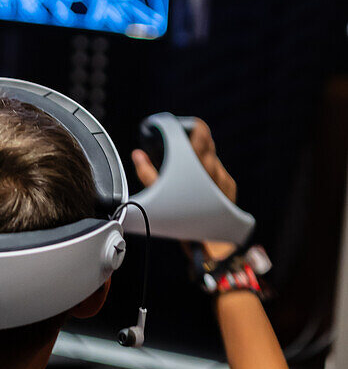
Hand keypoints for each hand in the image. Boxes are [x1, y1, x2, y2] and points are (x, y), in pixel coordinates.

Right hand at [131, 119, 236, 260]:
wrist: (211, 244)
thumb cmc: (183, 222)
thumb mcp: (158, 196)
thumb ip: (146, 173)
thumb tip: (138, 155)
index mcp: (196, 164)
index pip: (200, 131)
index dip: (192, 124)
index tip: (180, 127)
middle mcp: (213, 167)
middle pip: (207, 140)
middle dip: (193, 138)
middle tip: (180, 143)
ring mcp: (223, 176)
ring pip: (212, 155)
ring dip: (200, 155)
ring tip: (186, 167)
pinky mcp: (229, 186)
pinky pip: (218, 169)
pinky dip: (208, 170)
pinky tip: (198, 182)